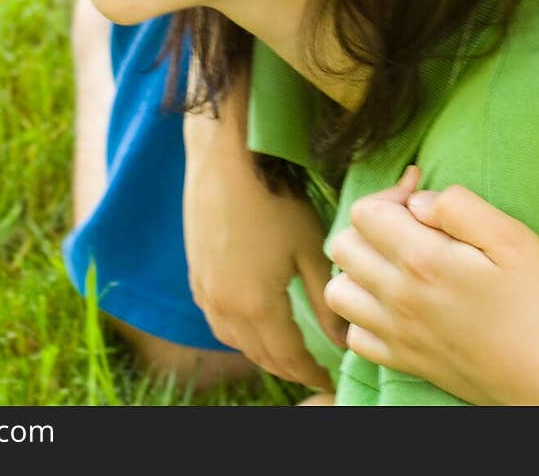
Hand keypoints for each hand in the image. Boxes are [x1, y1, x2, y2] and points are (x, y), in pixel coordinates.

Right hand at [183, 70, 343, 390]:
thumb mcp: (310, 247)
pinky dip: (237, 332)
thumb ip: (326, 297)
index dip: (312, 373)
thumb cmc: (275, 195)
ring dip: (261, 353)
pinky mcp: (194, 273)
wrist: (225, 156)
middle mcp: (225, 308)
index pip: (289, 358)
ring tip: (285, 352)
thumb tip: (343, 336)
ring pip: (234, 341)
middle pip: (259, 355)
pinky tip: (250, 323)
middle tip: (312, 372)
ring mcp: (205, 291)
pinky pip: (217, 320)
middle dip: (288, 368)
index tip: (330, 381)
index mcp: (257, 306)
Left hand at [325, 175, 538, 404]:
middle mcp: (398, 298)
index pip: (364, 212)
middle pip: (342, 246)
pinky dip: (364, 317)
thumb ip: (458, 206)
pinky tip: (394, 305)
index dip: (390, 195)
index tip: (419, 198)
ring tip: (394, 264)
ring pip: (339, 291)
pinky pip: (355, 336)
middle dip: (370, 227)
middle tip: (409, 228)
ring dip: (358, 271)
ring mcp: (398, 334)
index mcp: (421, 261)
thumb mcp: (512, 238)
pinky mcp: (405, 361)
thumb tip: (416, 199)